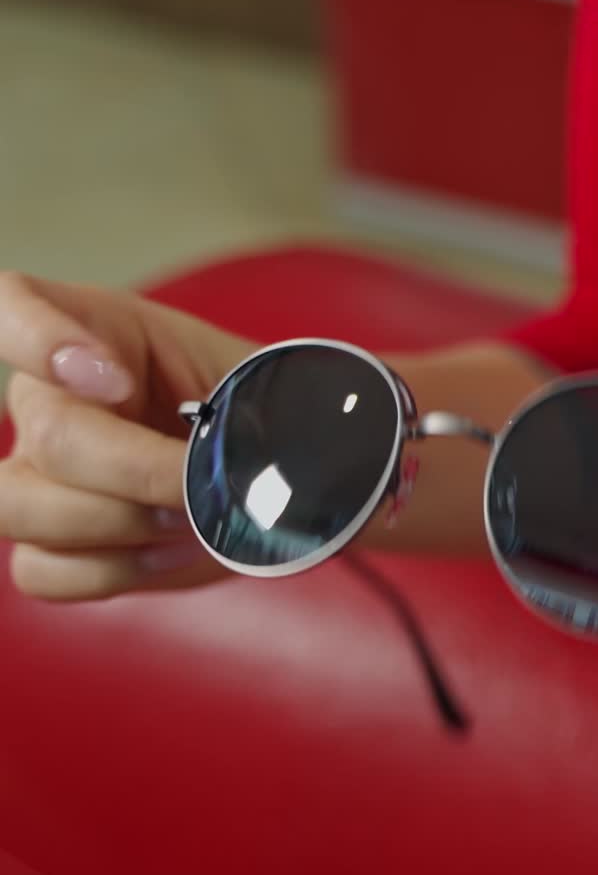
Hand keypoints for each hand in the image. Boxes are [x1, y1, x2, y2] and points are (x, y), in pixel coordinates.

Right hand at [0, 271, 255, 599]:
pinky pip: (38, 571)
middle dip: (136, 473)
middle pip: (46, 433)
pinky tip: (166, 553)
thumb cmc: (258, 412)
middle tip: (199, 489)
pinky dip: (109, 572)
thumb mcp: (266, 383)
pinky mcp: (52, 542)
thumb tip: (293, 424)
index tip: (116, 379)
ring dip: (115, 525)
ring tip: (186, 523)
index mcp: (96, 330)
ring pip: (15, 506)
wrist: (265, 477)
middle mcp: (49, 397)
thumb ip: (261, 391)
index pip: (14, 303)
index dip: (40, 338)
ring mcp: (37, 472)